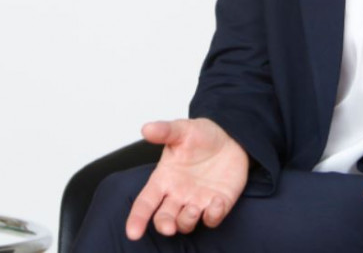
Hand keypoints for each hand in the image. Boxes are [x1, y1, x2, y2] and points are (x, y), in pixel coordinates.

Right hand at [125, 118, 248, 239]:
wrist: (230, 137)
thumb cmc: (201, 136)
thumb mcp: (182, 130)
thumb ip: (164, 131)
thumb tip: (146, 129)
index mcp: (164, 179)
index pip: (146, 202)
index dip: (137, 218)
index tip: (133, 233)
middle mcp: (178, 194)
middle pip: (164, 218)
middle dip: (164, 225)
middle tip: (168, 227)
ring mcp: (197, 201)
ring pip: (186, 223)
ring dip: (187, 221)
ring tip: (193, 209)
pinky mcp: (218, 204)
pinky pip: (213, 218)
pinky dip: (214, 215)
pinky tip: (217, 201)